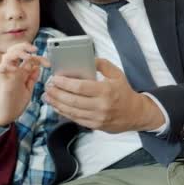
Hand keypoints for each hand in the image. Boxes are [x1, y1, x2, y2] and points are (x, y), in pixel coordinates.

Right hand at [0, 42, 49, 125]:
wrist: (7, 116)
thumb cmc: (16, 103)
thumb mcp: (28, 89)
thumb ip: (32, 78)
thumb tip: (37, 67)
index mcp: (20, 71)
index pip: (28, 57)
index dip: (39, 58)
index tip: (48, 64)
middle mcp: (12, 71)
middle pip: (15, 50)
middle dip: (25, 46)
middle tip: (35, 50)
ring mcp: (6, 74)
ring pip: (7, 56)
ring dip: (18, 53)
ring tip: (27, 57)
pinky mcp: (1, 81)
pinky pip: (0, 68)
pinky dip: (6, 65)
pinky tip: (15, 67)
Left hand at [43, 58, 164, 132]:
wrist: (135, 114)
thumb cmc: (124, 92)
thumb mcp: (117, 74)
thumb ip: (102, 64)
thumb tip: (88, 58)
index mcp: (106, 91)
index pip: (81, 87)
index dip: (65, 83)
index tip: (55, 78)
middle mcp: (101, 106)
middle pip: (73, 100)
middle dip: (57, 93)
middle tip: (47, 87)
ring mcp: (97, 118)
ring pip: (72, 111)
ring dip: (57, 104)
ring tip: (47, 96)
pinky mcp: (95, 125)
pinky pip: (75, 119)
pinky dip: (64, 112)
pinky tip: (56, 106)